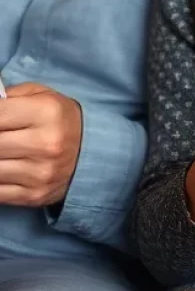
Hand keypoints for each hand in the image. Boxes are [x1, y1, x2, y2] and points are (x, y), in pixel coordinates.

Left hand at [0, 84, 82, 205]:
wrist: (91, 150)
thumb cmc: (58, 119)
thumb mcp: (41, 96)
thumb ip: (9, 97)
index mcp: (48, 112)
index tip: (0, 122)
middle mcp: (46, 143)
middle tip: (4, 137)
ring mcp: (41, 172)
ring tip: (6, 151)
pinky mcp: (34, 194)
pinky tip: (7, 167)